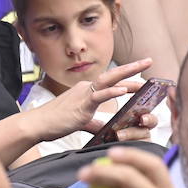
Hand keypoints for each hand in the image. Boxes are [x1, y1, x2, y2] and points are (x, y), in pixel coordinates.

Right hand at [33, 58, 150, 140]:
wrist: (38, 124)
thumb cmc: (55, 122)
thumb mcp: (80, 121)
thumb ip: (93, 122)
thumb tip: (104, 126)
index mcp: (87, 90)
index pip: (111, 81)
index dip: (128, 78)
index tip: (142, 76)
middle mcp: (87, 88)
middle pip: (114, 74)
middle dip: (133, 68)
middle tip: (149, 61)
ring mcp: (84, 94)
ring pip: (109, 81)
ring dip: (127, 77)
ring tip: (143, 77)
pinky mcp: (81, 105)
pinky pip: (99, 96)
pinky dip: (112, 92)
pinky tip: (123, 90)